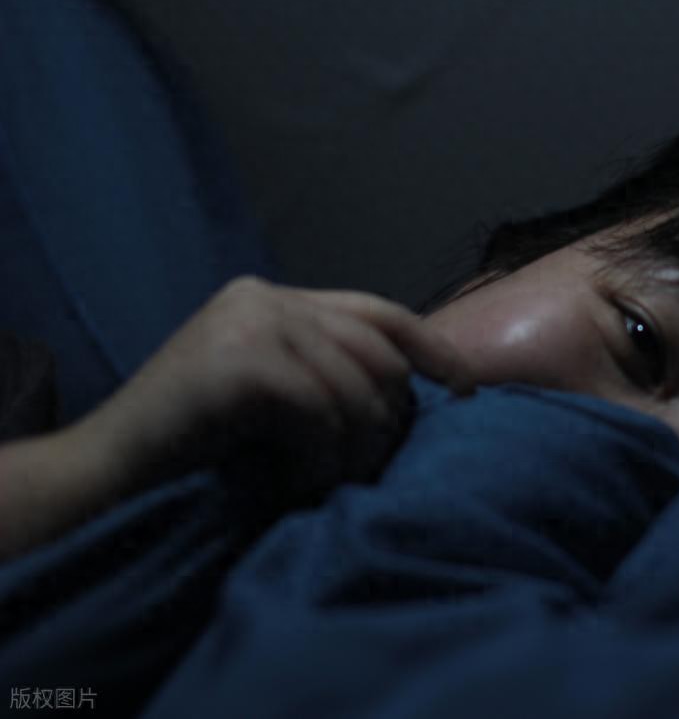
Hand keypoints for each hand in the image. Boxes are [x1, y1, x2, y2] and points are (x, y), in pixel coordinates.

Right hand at [82, 276, 473, 507]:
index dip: (432, 348)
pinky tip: (299, 483)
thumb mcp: (270, 393)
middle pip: (378, 350)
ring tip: (326, 484)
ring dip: (354, 449)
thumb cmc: (195, 447)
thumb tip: (413, 388)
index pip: (378, 311)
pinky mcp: (240, 360)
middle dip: (388, 418)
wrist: (108, 474)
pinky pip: (322, 410)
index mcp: (274, 298)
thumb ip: (324, 370)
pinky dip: (321, 456)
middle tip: (366, 468)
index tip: (467, 388)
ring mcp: (250, 322)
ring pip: (356, 386)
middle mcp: (264, 296)